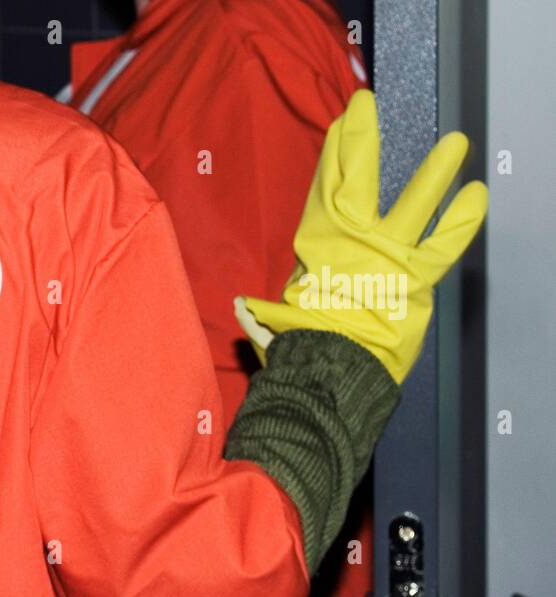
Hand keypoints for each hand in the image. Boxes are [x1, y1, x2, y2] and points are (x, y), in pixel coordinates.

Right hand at [235, 90, 487, 383]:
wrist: (326, 368)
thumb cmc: (295, 346)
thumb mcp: (270, 322)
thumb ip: (263, 311)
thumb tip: (242, 308)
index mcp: (312, 247)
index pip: (323, 191)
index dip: (333, 156)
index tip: (341, 124)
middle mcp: (348, 239)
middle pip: (354, 180)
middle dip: (359, 140)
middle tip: (365, 106)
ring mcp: (385, 254)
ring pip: (412, 204)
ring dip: (434, 173)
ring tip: (455, 143)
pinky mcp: (415, 276)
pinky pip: (442, 244)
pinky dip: (460, 221)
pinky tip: (476, 194)